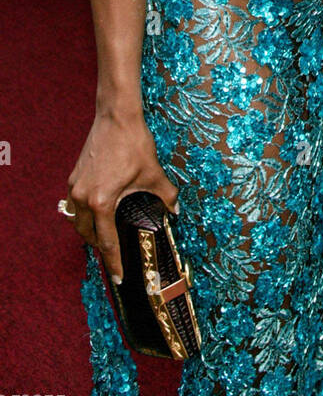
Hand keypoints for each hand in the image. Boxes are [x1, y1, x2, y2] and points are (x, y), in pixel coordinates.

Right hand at [67, 112, 178, 281]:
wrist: (116, 117)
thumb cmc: (134, 144)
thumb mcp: (153, 173)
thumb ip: (165, 196)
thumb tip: (175, 211)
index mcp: (102, 202)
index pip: (107, 241)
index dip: (114, 261)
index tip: (118, 277)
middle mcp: (83, 197)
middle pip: (87, 234)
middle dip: (100, 247)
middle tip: (114, 256)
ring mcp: (75, 187)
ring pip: (78, 220)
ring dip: (89, 231)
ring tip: (104, 237)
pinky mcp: (74, 177)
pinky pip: (75, 204)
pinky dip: (84, 214)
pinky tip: (96, 213)